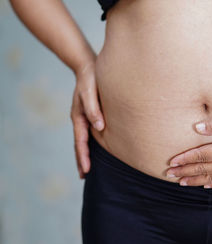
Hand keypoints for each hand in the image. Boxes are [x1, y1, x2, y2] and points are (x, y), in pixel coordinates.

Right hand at [70, 61, 104, 178]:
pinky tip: (96, 148)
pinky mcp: (92, 114)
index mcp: (79, 117)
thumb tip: (100, 127)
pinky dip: (91, 143)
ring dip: (85, 153)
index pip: (81, 141)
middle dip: (81, 160)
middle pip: (80, 144)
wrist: (88, 67)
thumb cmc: (90, 79)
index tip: (86, 170)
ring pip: (84, 139)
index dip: (83, 156)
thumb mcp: (90, 92)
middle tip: (84, 176)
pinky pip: (90, 132)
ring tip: (87, 168)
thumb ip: (93, 109)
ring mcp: (85, 118)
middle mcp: (81, 119)